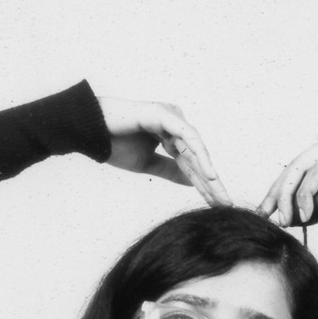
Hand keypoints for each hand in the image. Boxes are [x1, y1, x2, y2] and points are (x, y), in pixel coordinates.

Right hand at [96, 95, 231, 206]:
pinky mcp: (166, 114)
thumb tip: (193, 183)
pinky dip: (199, 155)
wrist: (92, 132)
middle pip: (197, 157)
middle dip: (211, 182)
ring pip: (195, 149)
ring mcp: (171, 117)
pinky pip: (187, 136)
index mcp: (170, 136)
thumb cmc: (115, 145)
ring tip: (218, 193)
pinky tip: (209, 173)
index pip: (190, 164)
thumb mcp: (148, 164)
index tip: (216, 205)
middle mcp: (174, 124)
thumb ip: (171, 171)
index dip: (203, 185)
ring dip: (208, 172)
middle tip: (225, 203)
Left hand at [258, 127, 317, 225]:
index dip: (280, 190)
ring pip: (299, 169)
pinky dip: (306, 195)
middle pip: (292, 167)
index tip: (270, 213)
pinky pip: (316, 174)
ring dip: (287, 198)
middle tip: (265, 216)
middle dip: (275, 194)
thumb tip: (305, 211)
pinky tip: (304, 214)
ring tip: (285, 220)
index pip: (297, 168)